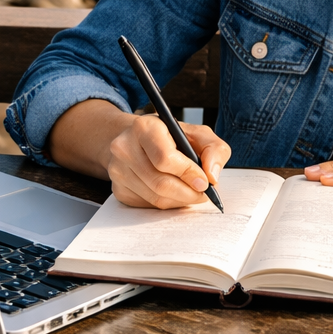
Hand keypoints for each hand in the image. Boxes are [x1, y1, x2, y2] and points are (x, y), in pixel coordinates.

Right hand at [105, 114, 230, 208]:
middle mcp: (125, 148)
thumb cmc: (170, 136)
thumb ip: (214, 149)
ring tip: (192, 192)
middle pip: (160, 183)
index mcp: (144, 127)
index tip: (205, 182)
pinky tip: (175, 193)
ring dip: (180, 200)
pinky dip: (168, 203)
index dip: (188, 173)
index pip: (165, 158)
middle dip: (188, 192)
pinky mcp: (119, 189)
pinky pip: (148, 205)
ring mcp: (118, 170)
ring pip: (155, 198)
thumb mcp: (197, 133)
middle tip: (203, 193)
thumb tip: (212, 176)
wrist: (139, 140)